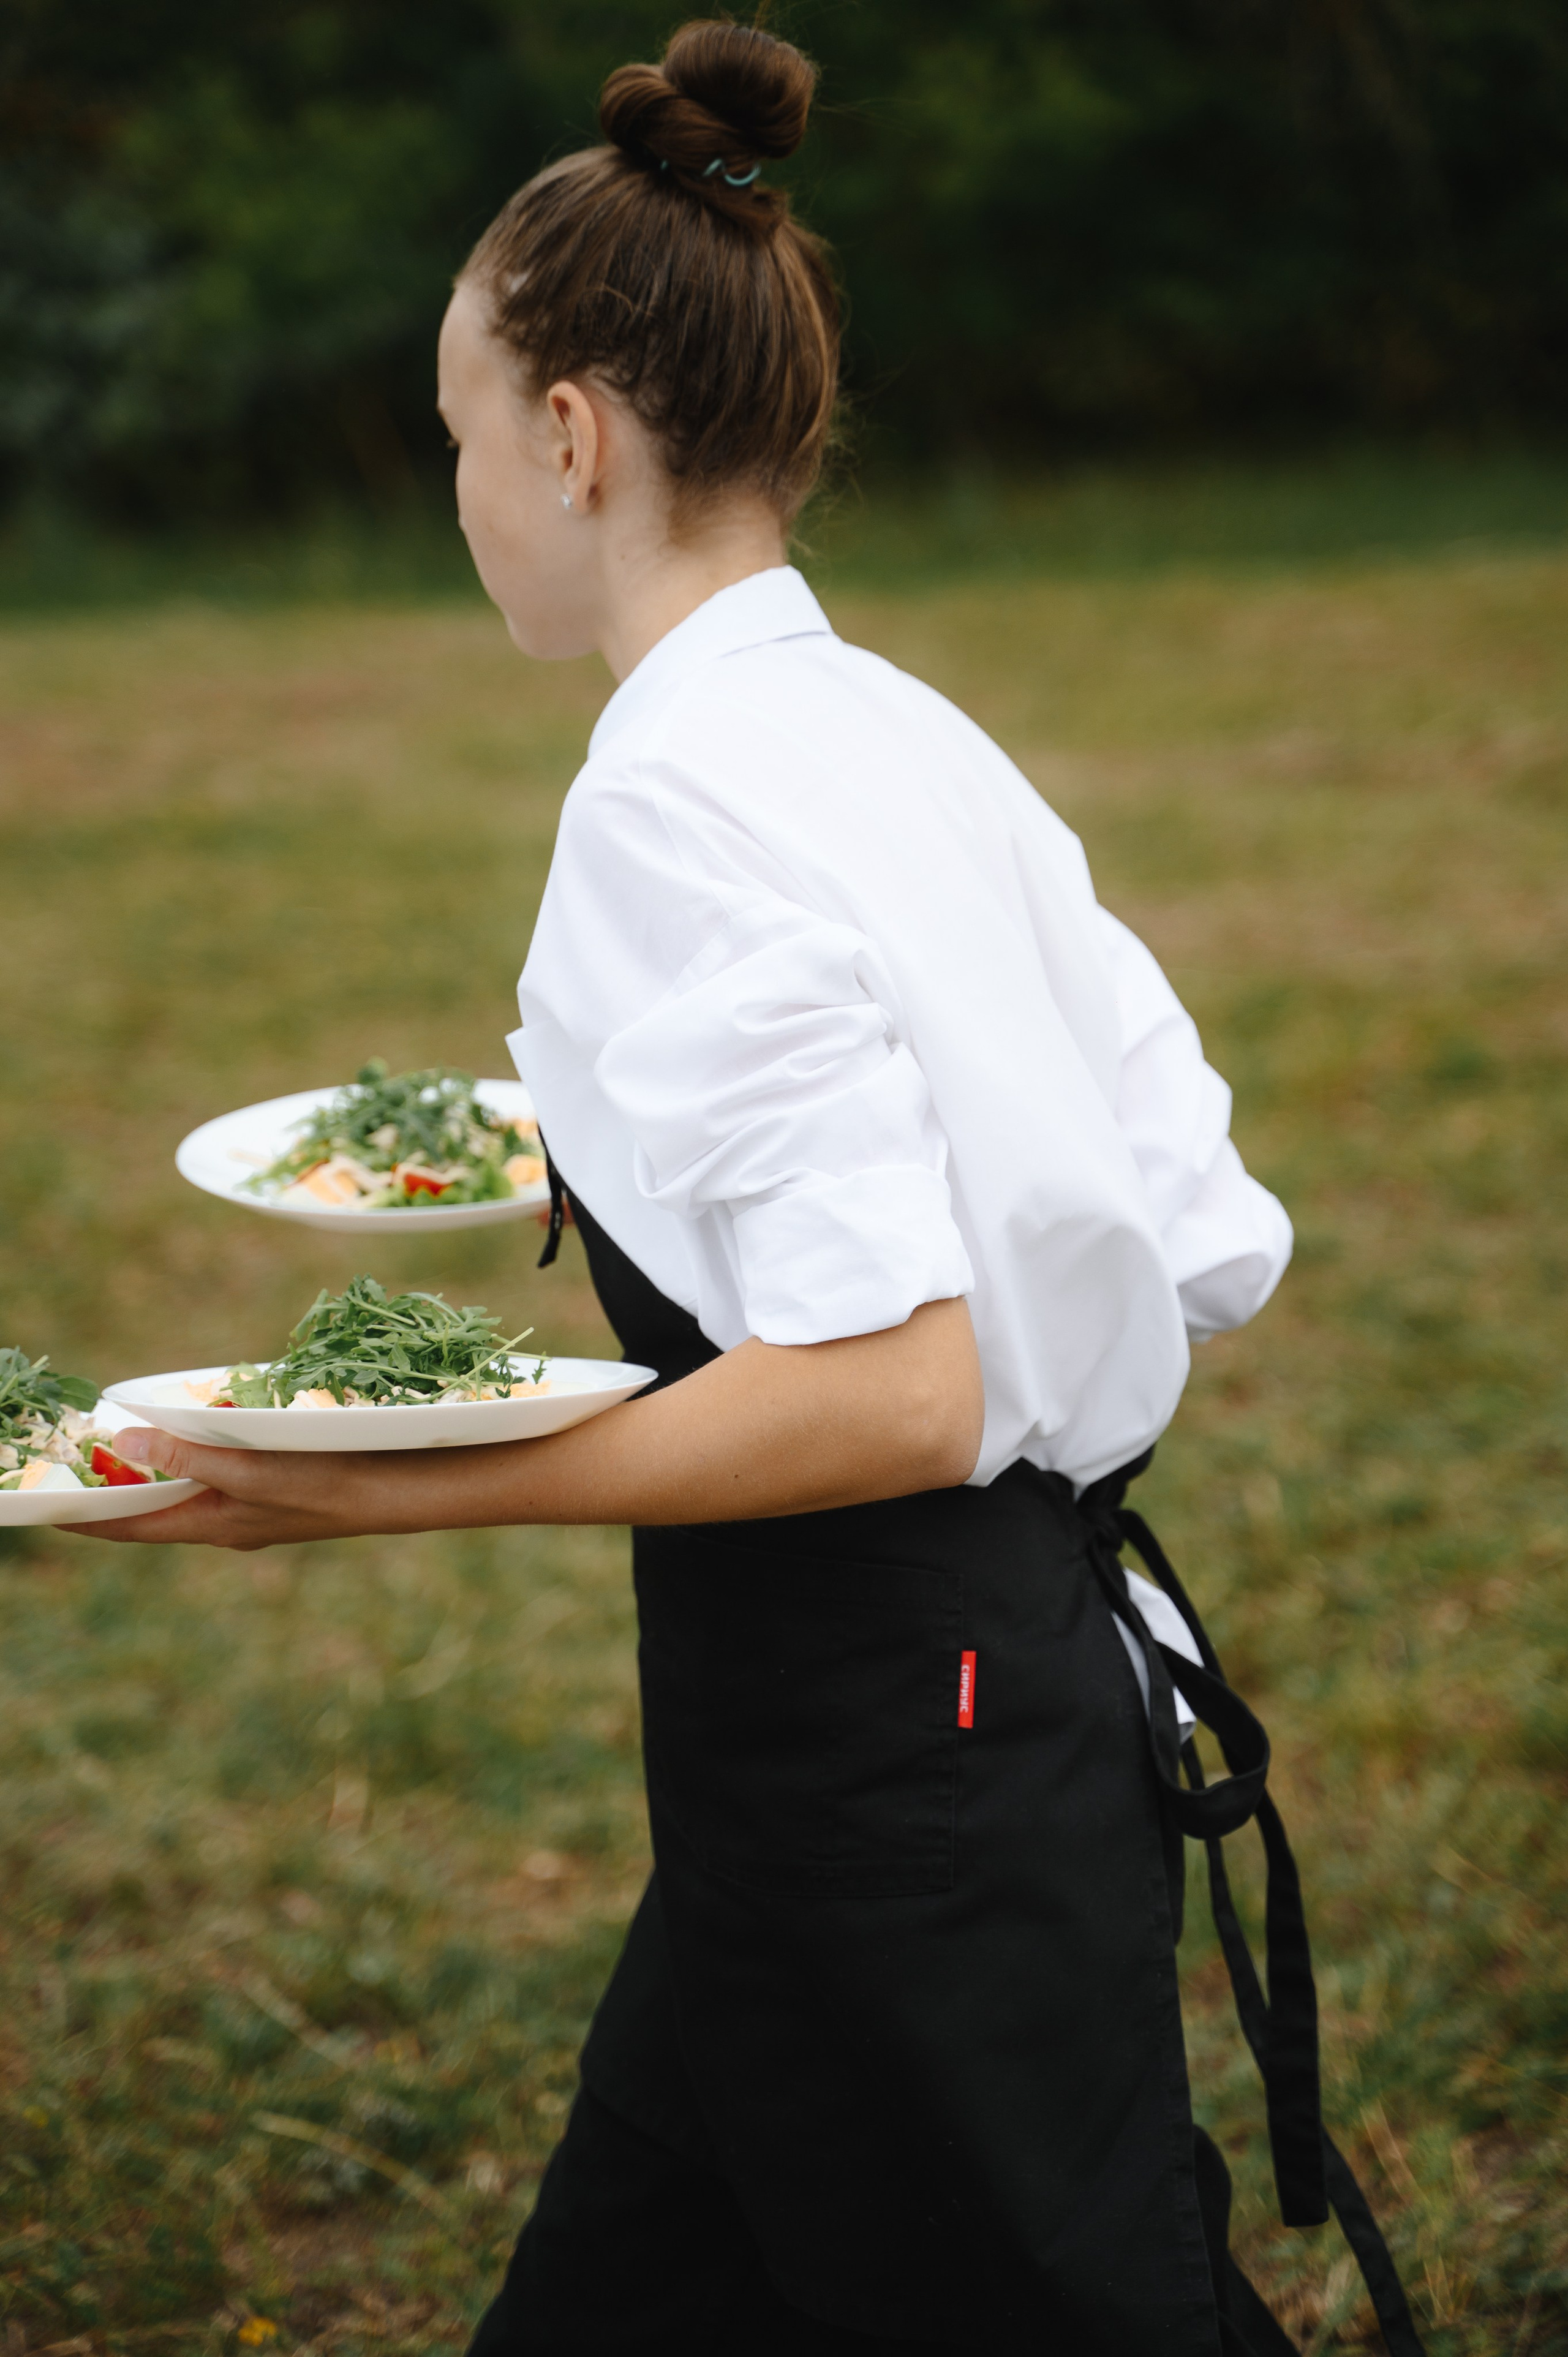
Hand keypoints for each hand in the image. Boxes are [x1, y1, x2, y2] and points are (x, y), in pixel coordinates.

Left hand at [60, 1424, 380, 1550]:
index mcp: (211, 1524)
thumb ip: (188, 1457)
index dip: (86, 1516)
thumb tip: (127, 1440)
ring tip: (119, 1453)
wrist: (395, 1492)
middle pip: (153, 1510)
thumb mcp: (250, 1469)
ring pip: (185, 1493)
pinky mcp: (275, 1489)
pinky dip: (194, 1460)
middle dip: (113, 1493)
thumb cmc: (325, 1482)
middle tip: (73, 1470)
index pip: (131, 1525)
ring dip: (152, 1474)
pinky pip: (219, 1477)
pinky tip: (198, 1435)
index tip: (46, 1508)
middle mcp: (225, 1522)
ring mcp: (251, 1509)